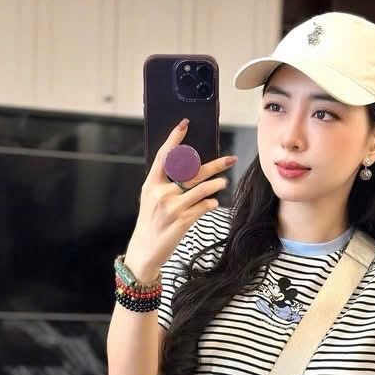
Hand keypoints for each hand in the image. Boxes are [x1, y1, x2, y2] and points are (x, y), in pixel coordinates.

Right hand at [125, 120, 236, 278]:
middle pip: (191, 171)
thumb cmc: (151, 223)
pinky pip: (203, 207)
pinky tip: (213, 203)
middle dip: (214, 164)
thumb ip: (165, 185)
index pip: (164, 156)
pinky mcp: (182, 221)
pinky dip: (211, 203)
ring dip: (216, 184)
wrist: (145, 250)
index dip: (174, 139)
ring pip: (201, 189)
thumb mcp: (151, 200)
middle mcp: (161, 193)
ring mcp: (172, 207)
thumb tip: (188, 168)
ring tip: (223, 182)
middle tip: (230, 158)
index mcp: (151, 184)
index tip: (184, 124)